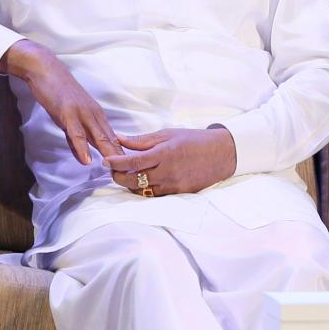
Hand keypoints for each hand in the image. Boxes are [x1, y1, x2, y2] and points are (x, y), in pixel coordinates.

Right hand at [1, 39, 121, 164]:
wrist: (47, 71)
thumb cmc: (59, 94)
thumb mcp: (71, 117)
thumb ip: (77, 136)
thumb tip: (83, 156)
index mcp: (97, 116)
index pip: (113, 138)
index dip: (121, 154)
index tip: (130, 168)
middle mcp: (94, 115)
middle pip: (111, 139)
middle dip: (121, 158)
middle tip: (129, 174)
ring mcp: (82, 114)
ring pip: (98, 137)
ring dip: (107, 154)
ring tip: (114, 170)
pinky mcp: (68, 113)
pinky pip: (76, 133)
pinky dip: (82, 147)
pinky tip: (86, 160)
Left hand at [102, 127, 237, 195]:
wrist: (222, 154)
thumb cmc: (195, 140)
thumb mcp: (168, 134)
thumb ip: (142, 140)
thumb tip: (119, 139)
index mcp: (164, 154)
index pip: (132, 163)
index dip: (115, 163)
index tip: (106, 160)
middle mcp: (167, 172)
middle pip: (133, 181)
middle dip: (118, 176)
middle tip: (113, 169)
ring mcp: (173, 185)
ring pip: (141, 191)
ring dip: (130, 185)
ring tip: (126, 175)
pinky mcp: (179, 193)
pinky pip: (155, 195)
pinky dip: (144, 190)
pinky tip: (142, 182)